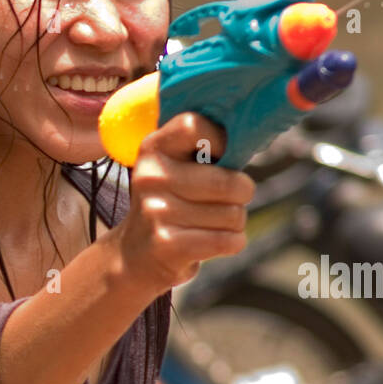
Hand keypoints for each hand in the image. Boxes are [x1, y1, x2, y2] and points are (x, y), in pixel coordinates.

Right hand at [117, 112, 254, 293]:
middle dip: (240, 196)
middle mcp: (151, 177)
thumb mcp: (174, 170)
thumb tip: (249, 136)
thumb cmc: (170, 207)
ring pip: (234, 214)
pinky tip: (212, 243)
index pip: (194, 125)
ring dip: (234, 223)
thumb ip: (204, 150)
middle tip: (223, 202)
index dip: (221, 140)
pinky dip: (232, 243)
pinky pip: (228, 241)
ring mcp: (156, 211)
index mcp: (153, 149)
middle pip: (231, 181)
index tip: (221, 157)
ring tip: (210, 225)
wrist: (133, 258)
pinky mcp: (166, 245)